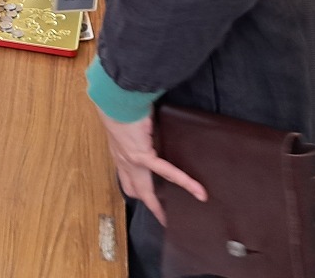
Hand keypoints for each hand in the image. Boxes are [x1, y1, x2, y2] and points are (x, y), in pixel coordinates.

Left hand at [97, 111, 206, 225]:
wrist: (116, 97)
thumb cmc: (122, 103)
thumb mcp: (131, 122)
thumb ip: (142, 131)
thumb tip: (155, 129)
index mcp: (119, 152)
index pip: (126, 177)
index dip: (136, 189)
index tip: (144, 198)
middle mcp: (123, 160)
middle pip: (134, 189)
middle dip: (149, 205)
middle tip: (162, 217)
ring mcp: (131, 160)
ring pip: (145, 189)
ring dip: (158, 205)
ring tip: (173, 216)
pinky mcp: (142, 156)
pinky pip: (166, 172)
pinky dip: (184, 181)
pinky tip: (197, 190)